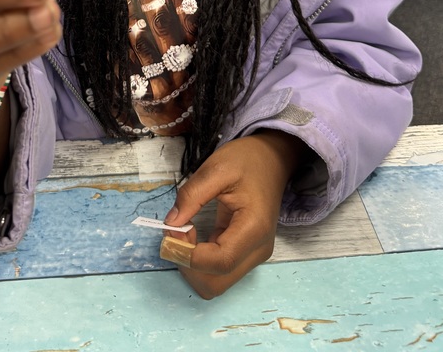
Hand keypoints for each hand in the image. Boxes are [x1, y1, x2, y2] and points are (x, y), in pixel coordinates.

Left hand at [124, 0, 197, 131]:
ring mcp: (166, 81)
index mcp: (196, 50)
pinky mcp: (149, 98)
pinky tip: (123, 31)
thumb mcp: (188, 51)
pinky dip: (131, 53)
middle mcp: (184, 63)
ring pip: (153, 46)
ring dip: (137, 15)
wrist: (182, 126)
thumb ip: (178, 17)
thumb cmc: (184, 80)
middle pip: (167, 25)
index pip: (189, 18)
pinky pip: (139, 72)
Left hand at [161, 131, 307, 298]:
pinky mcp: (245, 254)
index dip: (188, 254)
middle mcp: (257, 250)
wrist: (272, 160)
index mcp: (254, 228)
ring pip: (214, 283)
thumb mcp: (216, 168)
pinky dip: (198, 260)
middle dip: (187, 264)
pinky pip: (217, 271)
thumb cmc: (247, 160)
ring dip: (190, 264)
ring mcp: (253, 255)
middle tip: (176, 230)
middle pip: (215, 284)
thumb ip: (191, 195)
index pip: (219, 262)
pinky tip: (193, 234)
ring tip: (184, 231)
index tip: (172, 229)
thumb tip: (170, 224)